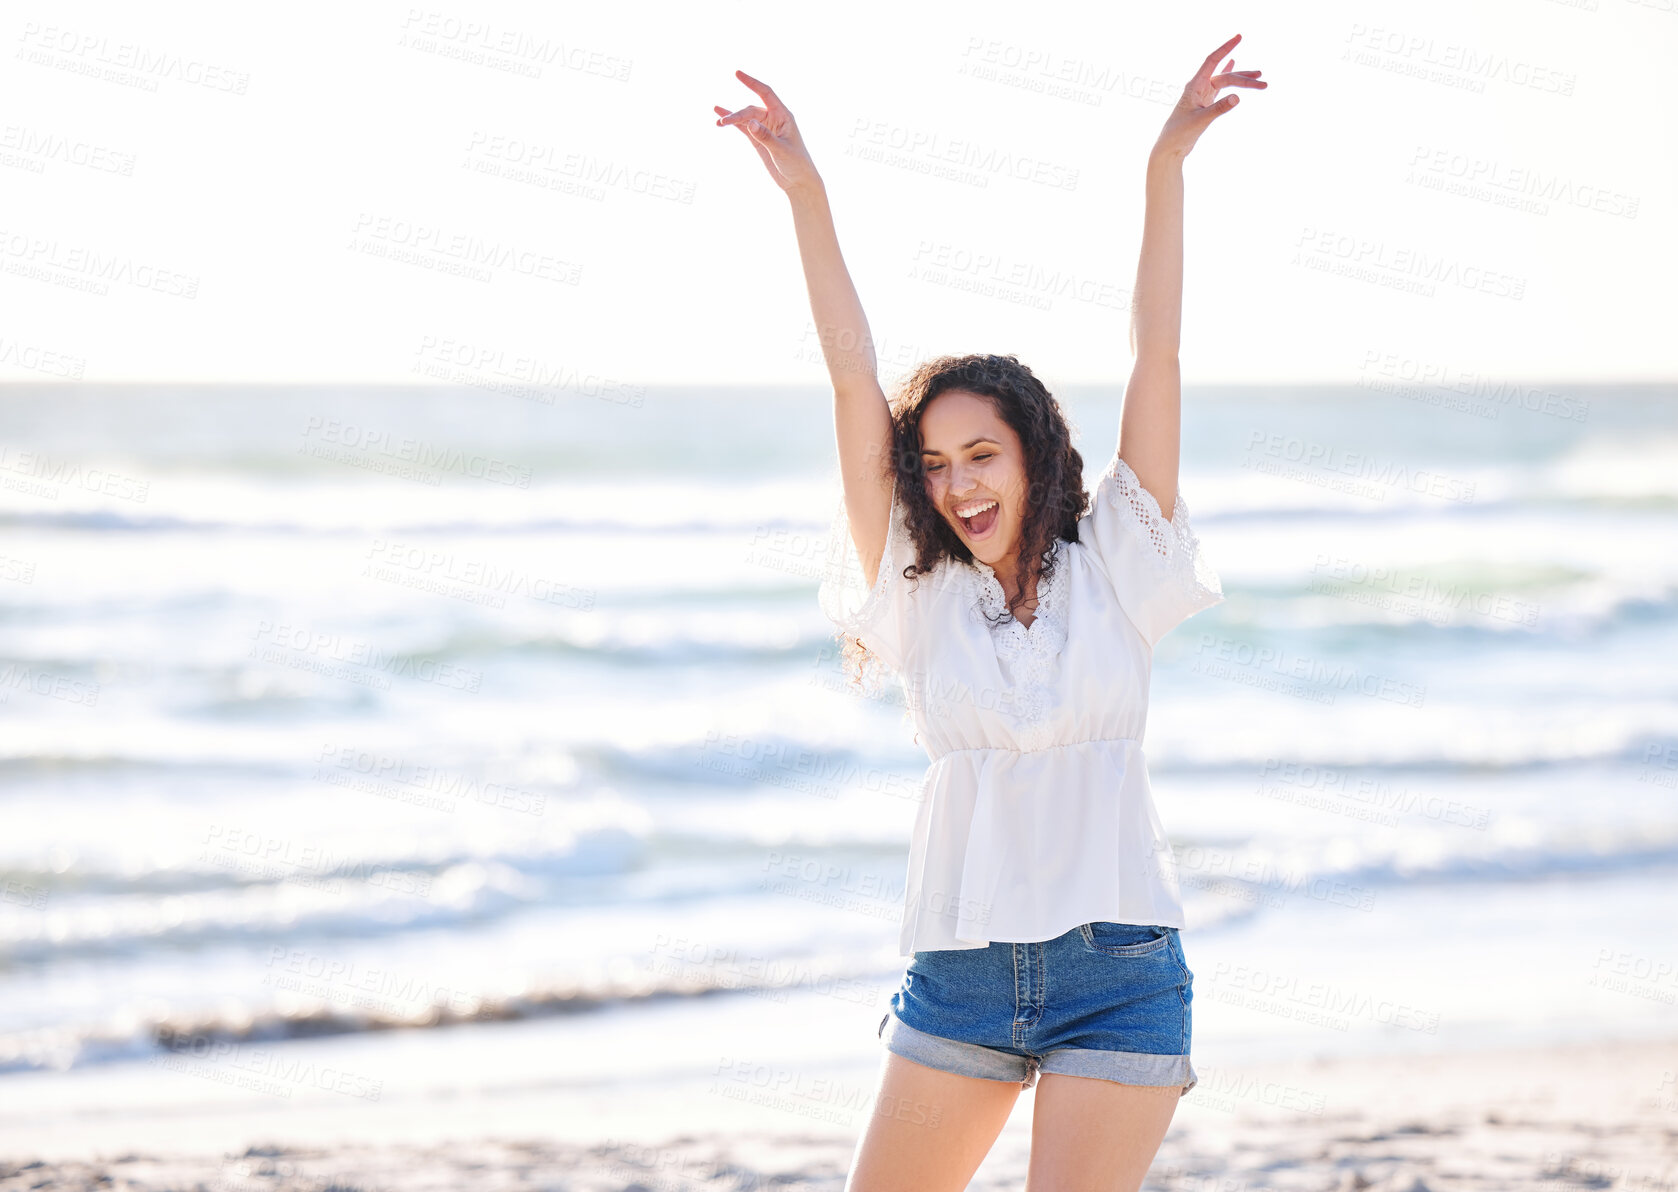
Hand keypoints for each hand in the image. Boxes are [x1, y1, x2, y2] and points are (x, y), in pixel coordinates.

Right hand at [714, 69, 822, 193]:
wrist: (798, 182)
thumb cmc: (796, 164)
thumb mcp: (781, 150)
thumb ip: (765, 137)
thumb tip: (750, 123)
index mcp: (783, 115)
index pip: (766, 93)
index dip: (752, 82)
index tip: (737, 74)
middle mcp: (773, 119)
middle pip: (751, 110)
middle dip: (737, 114)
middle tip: (723, 122)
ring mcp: (765, 129)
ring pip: (745, 118)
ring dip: (732, 119)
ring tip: (719, 123)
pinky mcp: (758, 140)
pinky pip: (743, 127)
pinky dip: (733, 124)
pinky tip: (720, 120)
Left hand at [1153, 34, 1265, 159]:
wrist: (1170, 147)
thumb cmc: (1180, 133)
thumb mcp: (1201, 121)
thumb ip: (1219, 109)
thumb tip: (1238, 97)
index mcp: (1194, 85)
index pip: (1212, 61)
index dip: (1226, 48)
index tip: (1239, 37)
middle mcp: (1198, 87)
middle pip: (1225, 76)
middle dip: (1244, 78)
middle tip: (1263, 83)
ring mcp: (1202, 94)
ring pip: (1225, 82)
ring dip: (1242, 81)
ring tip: (1260, 82)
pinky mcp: (1204, 103)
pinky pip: (1219, 86)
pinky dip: (1228, 78)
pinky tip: (1232, 65)